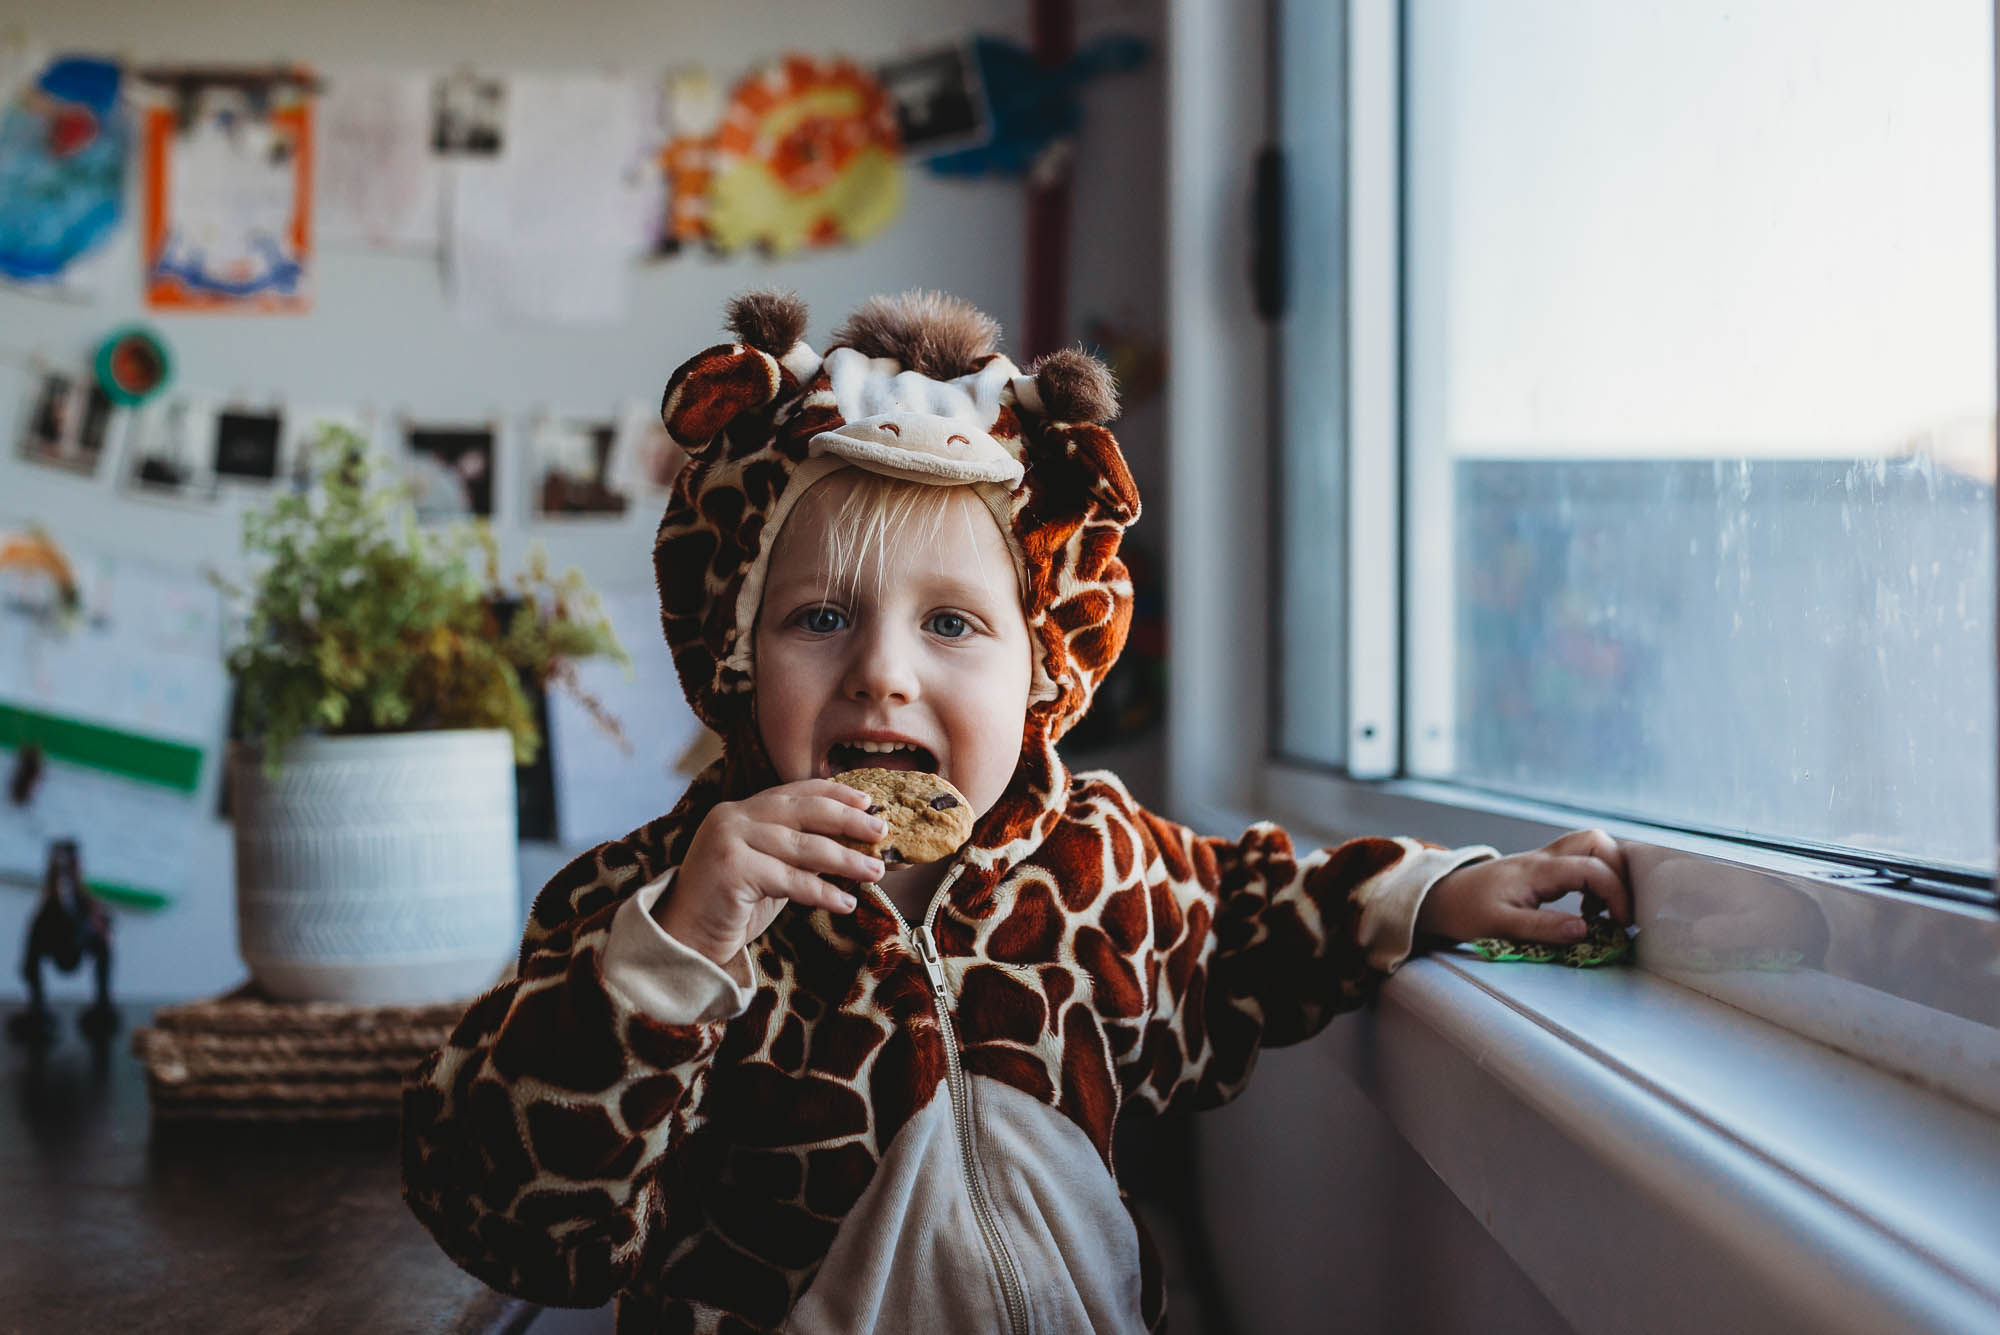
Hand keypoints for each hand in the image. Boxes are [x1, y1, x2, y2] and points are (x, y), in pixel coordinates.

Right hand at [654, 780, 886, 966]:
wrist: (684, 938)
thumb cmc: (732, 906)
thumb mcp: (771, 870)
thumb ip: (800, 852)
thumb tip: (853, 843)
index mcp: (742, 810)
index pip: (796, 791)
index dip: (836, 793)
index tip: (869, 801)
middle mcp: (734, 817)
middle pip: (805, 811)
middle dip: (849, 821)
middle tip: (882, 832)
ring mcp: (730, 841)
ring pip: (803, 847)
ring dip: (846, 860)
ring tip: (875, 871)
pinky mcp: (732, 870)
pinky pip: (790, 880)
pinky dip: (823, 892)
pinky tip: (846, 903)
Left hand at [1416, 828, 1631, 945]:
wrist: (1442, 896)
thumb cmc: (1466, 910)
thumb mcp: (1500, 926)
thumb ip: (1542, 928)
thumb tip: (1585, 930)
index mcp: (1537, 870)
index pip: (1592, 868)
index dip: (1616, 894)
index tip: (1622, 924)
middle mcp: (1544, 858)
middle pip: (1596, 841)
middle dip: (1619, 871)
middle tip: (1619, 908)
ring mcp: (1544, 860)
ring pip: (1590, 846)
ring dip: (1608, 873)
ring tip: (1603, 911)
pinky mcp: (1543, 868)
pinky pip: (1580, 860)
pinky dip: (1595, 879)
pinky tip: (1587, 909)